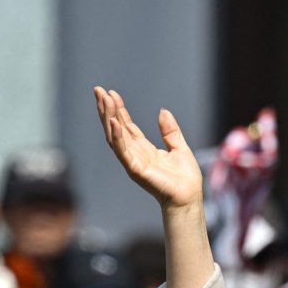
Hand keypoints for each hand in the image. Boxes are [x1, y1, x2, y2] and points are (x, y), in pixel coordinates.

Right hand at [93, 87, 202, 210]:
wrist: (189, 198)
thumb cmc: (186, 178)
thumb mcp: (180, 147)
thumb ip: (170, 131)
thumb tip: (163, 111)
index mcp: (144, 148)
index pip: (127, 125)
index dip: (118, 109)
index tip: (111, 93)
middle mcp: (135, 154)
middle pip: (116, 128)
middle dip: (107, 109)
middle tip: (98, 90)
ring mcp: (133, 161)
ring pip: (115, 136)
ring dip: (108, 117)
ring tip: (103, 99)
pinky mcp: (135, 169)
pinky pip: (123, 151)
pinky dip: (117, 136)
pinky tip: (114, 121)